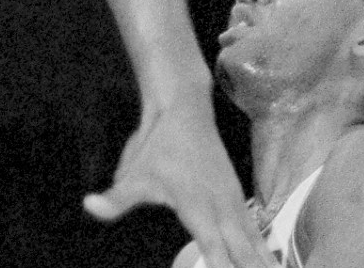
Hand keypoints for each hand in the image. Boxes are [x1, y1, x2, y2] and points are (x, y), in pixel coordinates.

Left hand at [83, 92, 272, 267]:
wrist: (185, 110)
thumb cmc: (158, 146)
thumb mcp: (133, 173)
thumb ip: (116, 197)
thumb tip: (88, 205)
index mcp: (198, 206)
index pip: (215, 248)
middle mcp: (222, 208)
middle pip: (244, 253)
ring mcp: (234, 203)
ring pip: (256, 243)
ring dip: (266, 264)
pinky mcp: (239, 199)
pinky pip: (257, 233)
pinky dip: (268, 252)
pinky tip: (274, 265)